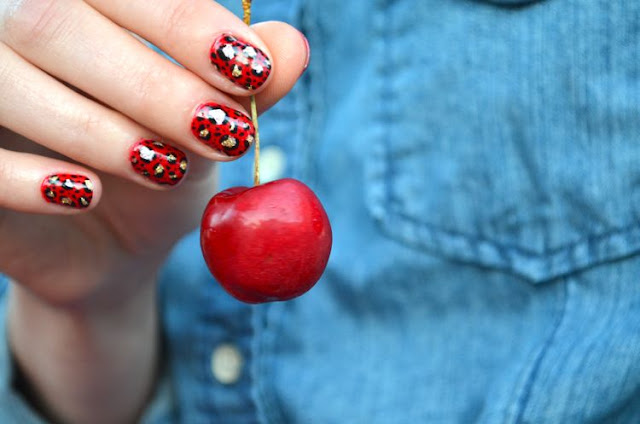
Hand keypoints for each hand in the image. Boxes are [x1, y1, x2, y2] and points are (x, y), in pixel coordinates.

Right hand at [0, 0, 307, 421]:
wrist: (108, 244)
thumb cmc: (159, 170)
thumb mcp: (209, 128)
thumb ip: (244, 87)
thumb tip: (292, 48)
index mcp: (84, 8)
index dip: (184, 20)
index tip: (251, 69)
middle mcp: (16, 30)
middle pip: (55, 19)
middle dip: (151, 81)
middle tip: (224, 133)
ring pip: (4, 76)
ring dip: (95, 126)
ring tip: (166, 167)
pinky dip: (24, 178)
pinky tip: (82, 194)